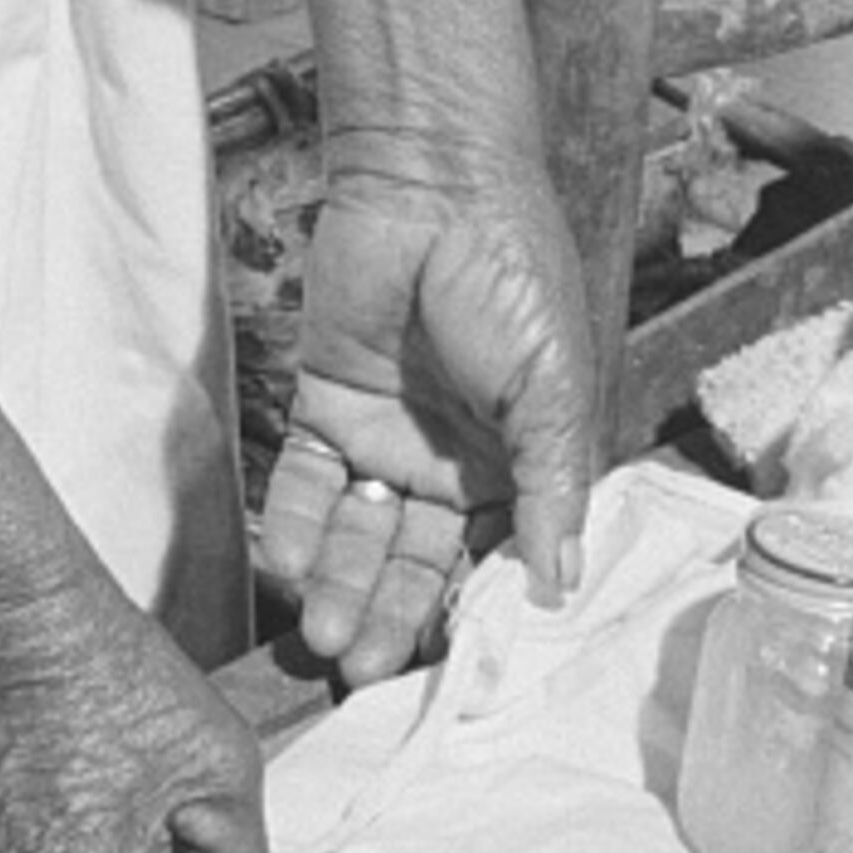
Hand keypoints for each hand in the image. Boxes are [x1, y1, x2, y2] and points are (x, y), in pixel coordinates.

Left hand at [253, 158, 595, 685]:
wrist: (431, 180)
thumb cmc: (512, 270)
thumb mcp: (553, 385)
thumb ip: (551, 486)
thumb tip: (563, 584)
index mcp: (516, 461)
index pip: (488, 558)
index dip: (466, 611)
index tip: (444, 669)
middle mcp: (448, 460)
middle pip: (413, 560)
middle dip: (388, 617)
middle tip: (360, 671)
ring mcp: (384, 435)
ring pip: (356, 536)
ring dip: (339, 588)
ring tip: (323, 638)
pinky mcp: (324, 405)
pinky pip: (306, 482)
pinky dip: (295, 526)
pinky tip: (289, 565)